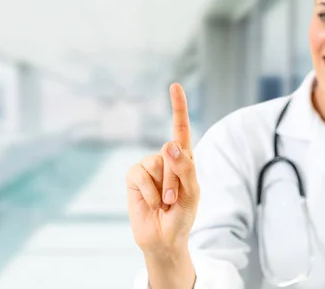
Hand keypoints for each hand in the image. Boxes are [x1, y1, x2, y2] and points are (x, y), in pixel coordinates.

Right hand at [126, 83, 199, 256]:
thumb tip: (169, 144)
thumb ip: (185, 168)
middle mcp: (165, 159)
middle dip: (176, 179)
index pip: (180, 129)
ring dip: (163, 188)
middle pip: (172, 153)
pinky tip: (151, 203)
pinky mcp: (133, 176)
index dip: (178, 107)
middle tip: (175, 200)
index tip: (174, 86)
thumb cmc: (182, 216)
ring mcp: (148, 167)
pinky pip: (141, 174)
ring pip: (157, 164)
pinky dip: (148, 192)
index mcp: (184, 159)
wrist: (163, 239)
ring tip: (164, 203)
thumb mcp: (192, 193)